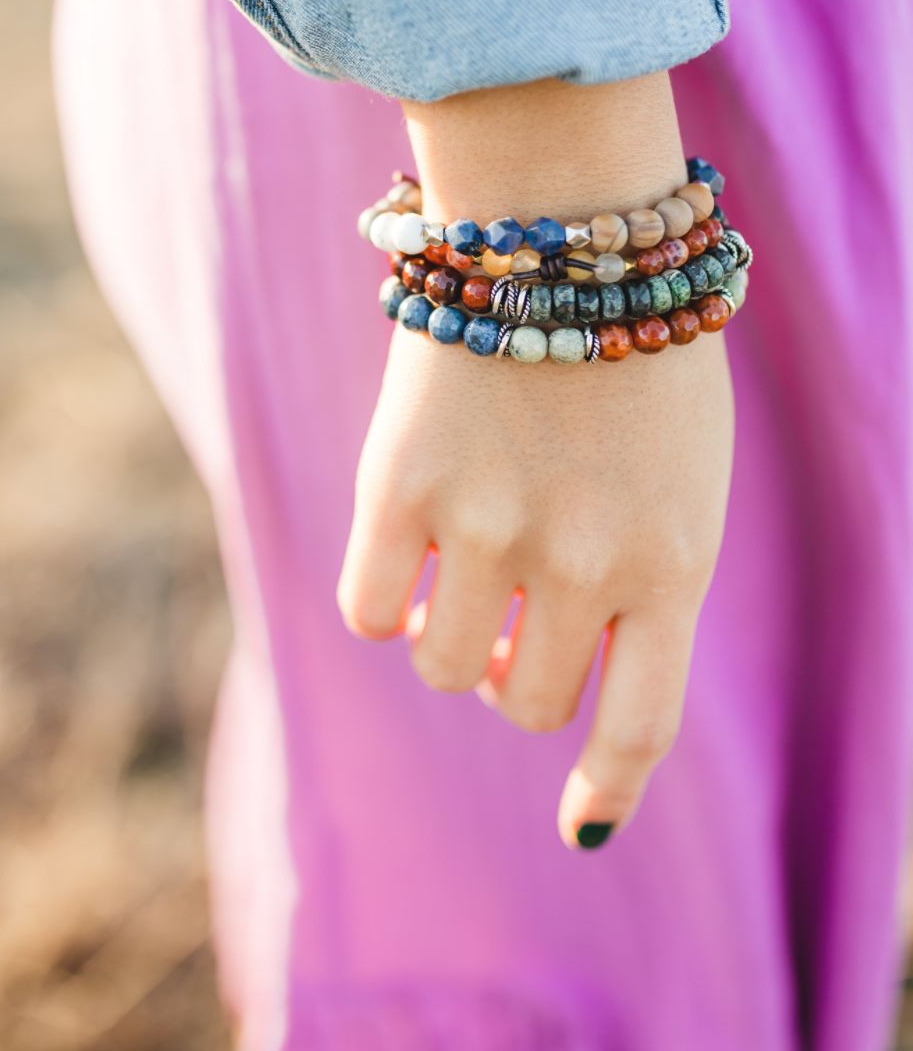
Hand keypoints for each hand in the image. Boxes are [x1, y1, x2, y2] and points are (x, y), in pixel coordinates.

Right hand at [336, 73, 735, 847]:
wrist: (566, 227)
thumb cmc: (633, 350)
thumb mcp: (680, 474)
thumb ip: (642, 578)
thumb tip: (533, 669)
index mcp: (674, 561)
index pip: (640, 724)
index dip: (605, 787)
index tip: (579, 823)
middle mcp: (584, 561)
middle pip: (526, 698)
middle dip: (517, 670)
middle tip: (513, 612)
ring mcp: (490, 528)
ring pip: (442, 664)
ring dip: (451, 635)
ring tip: (464, 565)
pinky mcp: (400, 489)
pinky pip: (369, 612)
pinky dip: (384, 600)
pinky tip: (404, 546)